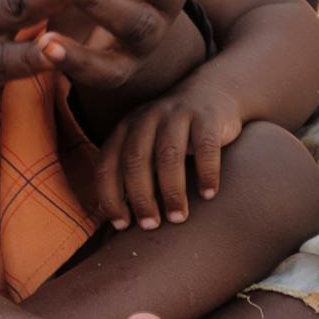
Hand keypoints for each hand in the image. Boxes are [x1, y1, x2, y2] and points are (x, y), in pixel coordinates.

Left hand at [87, 82, 248, 230]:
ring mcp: (176, 114)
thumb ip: (133, 173)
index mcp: (124, 128)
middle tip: (151, 226)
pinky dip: (206, 173)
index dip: (110, 196)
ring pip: (168, 155)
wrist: (212, 93)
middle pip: (136, 160)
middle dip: (141, 197)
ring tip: (178, 218)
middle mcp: (146, 118)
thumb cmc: (173, 134)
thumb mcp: (146, 145)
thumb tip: (120, 222)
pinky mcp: (207, 117)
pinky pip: (205, 147)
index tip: (121, 225)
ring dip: (172, 191)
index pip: (107, 164)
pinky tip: (208, 194)